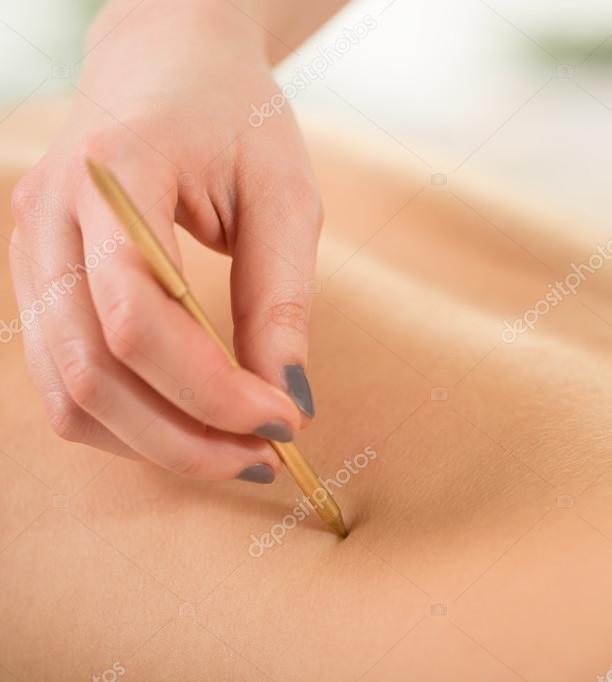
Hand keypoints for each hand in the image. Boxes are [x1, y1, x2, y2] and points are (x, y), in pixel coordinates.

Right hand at [8, 0, 322, 481]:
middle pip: (90, 371)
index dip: (211, 390)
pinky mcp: (37, 279)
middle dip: (183, 437)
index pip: (136, 316)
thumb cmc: (236, 120)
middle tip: (262, 457)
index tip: (284, 420)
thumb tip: (287, 399)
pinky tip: (189, 421)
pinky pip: (63, 378)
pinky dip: (125, 420)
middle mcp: (48, 216)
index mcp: (115, 175)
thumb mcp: (285, 195)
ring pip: (65, 390)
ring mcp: (28, 249)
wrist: (168, 64)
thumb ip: (281, 297)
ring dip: (152, 442)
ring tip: (233, 450)